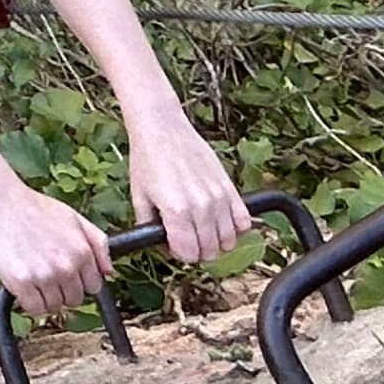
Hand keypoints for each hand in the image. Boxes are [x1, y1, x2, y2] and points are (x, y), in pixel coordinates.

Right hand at [0, 180, 115, 318]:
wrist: (0, 202)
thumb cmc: (34, 207)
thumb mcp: (74, 218)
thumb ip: (98, 244)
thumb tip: (108, 271)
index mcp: (82, 251)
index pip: (93, 286)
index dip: (80, 282)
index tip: (68, 276)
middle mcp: (66, 266)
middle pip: (75, 299)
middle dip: (63, 291)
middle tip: (48, 275)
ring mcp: (44, 276)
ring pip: (55, 307)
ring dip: (46, 297)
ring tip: (35, 277)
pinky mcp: (22, 282)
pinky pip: (35, 309)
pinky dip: (30, 302)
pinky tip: (25, 286)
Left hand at [128, 122, 250, 265]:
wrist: (163, 128)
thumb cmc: (147, 160)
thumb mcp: (139, 198)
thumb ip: (150, 228)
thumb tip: (165, 247)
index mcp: (176, 211)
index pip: (188, 255)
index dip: (180, 254)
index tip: (174, 244)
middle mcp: (201, 206)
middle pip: (210, 252)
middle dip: (197, 251)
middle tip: (186, 236)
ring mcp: (219, 197)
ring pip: (229, 241)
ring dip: (216, 242)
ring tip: (202, 229)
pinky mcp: (230, 187)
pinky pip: (244, 221)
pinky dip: (235, 228)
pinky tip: (220, 220)